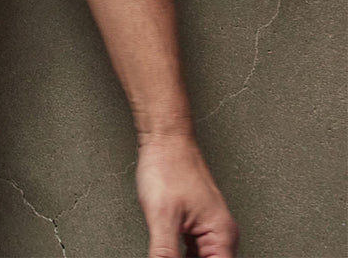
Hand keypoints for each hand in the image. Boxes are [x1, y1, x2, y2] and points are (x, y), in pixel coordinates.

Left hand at [135, 134, 237, 257]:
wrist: (164, 138)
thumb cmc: (167, 165)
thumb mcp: (162, 217)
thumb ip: (164, 253)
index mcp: (221, 235)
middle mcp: (220, 232)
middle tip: (167, 255)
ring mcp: (208, 226)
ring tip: (167, 253)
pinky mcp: (196, 220)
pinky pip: (193, 249)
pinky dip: (183, 255)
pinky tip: (169, 253)